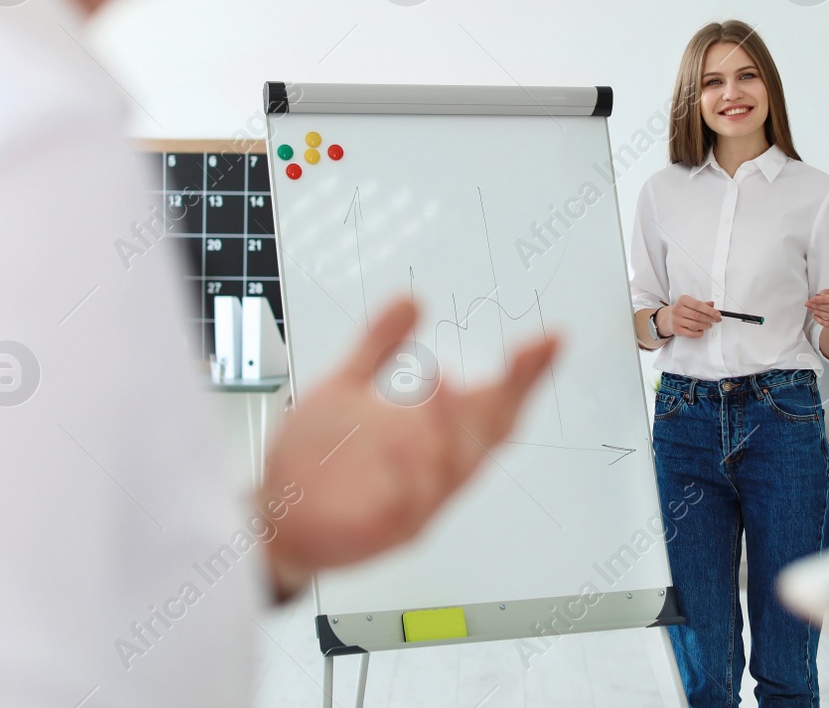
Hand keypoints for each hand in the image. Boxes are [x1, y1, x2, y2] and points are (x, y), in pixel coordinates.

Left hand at [258, 298, 557, 597]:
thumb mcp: (345, 388)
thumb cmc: (318, 462)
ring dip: (449, 424)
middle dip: (511, 394)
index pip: (495, 404)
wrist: (277, 522)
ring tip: (443, 380)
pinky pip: (405, 503)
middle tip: (523, 356)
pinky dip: (406, 473)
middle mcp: (438, 469)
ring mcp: (417, 502)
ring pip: (451, 466)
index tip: (550, 340)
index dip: (526, 374)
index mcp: (437, 436)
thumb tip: (410, 298)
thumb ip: (378, 345)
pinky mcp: (386, 529)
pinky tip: (398, 441)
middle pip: (489, 435)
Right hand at [667, 295, 721, 337]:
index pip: (698, 305)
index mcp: (682, 300)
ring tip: (709, 325)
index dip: (709, 310)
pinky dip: (698, 333)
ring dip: (705, 326)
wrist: (668, 318)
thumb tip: (712, 305)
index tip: (717, 313)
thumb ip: (701, 304)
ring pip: (695, 325)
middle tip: (716, 320)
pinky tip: (701, 331)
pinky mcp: (677, 330)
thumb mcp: (690, 303)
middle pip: (697, 315)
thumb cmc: (681, 310)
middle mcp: (678, 309)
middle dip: (709, 318)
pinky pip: (690, 334)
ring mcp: (676, 320)